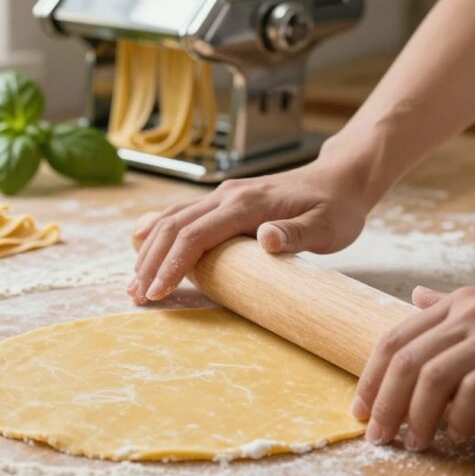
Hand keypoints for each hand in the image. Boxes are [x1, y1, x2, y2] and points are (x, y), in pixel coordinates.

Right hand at [128, 159, 371, 303]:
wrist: (340, 179)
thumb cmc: (336, 207)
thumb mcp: (327, 226)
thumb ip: (296, 234)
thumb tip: (265, 239)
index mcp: (247, 204)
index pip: (196, 235)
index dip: (172, 264)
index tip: (157, 292)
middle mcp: (228, 195)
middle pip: (174, 227)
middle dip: (150, 263)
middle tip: (136, 296)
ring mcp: (223, 196)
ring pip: (172, 219)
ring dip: (148, 250)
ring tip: (134, 282)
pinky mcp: (224, 201)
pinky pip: (182, 214)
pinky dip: (158, 233)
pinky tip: (142, 244)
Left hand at [353, 272, 474, 450]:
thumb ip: (452, 306)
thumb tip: (415, 300)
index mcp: (456, 304)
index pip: (394, 339)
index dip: (371, 377)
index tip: (361, 409)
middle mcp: (468, 315)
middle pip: (406, 360)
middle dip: (385, 403)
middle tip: (378, 436)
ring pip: (434, 377)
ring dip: (417, 416)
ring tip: (415, 443)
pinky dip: (461, 416)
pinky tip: (459, 435)